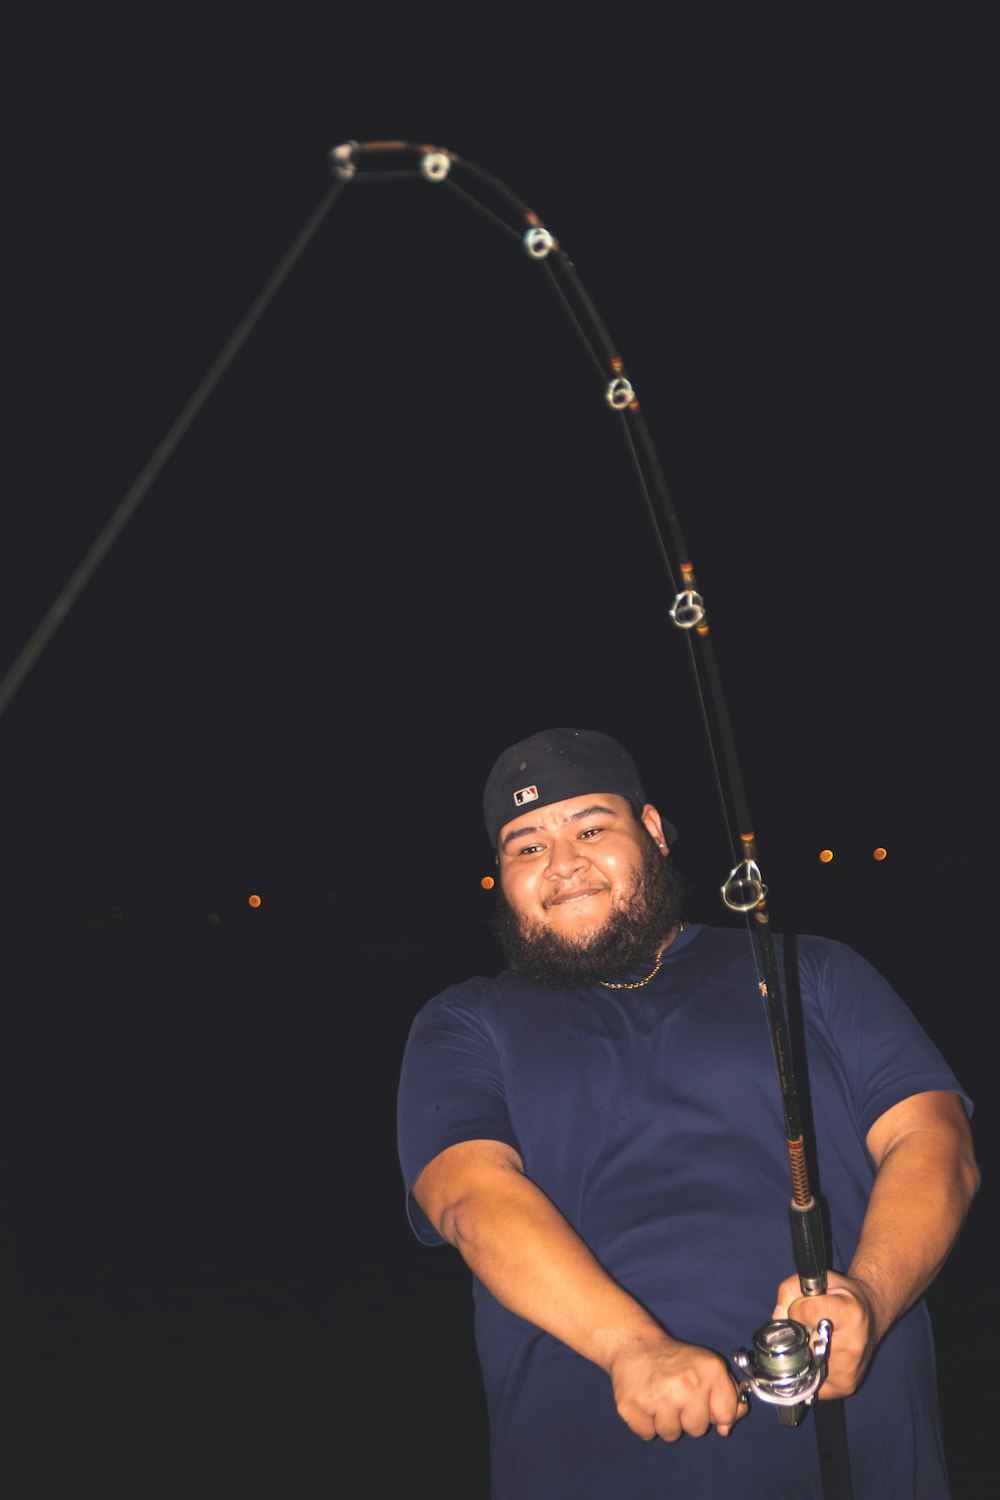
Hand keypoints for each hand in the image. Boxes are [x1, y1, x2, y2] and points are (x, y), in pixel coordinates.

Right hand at [608, 1335, 748, 1440]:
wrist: (635, 1343)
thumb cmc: (676, 1360)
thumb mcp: (708, 1367)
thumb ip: (727, 1397)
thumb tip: (726, 1429)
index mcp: (711, 1369)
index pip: (726, 1415)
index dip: (713, 1411)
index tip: (702, 1398)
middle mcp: (688, 1382)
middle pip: (697, 1429)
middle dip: (687, 1418)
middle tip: (675, 1395)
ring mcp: (660, 1395)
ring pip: (671, 1435)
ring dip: (665, 1421)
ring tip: (659, 1397)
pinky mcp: (634, 1405)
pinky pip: (647, 1434)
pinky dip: (645, 1423)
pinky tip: (644, 1401)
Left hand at [773, 1269, 877, 1397]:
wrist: (872, 1318)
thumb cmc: (842, 1296)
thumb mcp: (818, 1279)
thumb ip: (790, 1290)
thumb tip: (778, 1318)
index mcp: (849, 1312)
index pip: (805, 1311)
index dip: (795, 1308)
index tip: (800, 1307)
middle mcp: (852, 1345)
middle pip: (801, 1342)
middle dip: (795, 1335)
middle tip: (805, 1326)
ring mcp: (849, 1370)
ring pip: (802, 1365)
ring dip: (801, 1354)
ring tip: (814, 1341)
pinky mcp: (845, 1386)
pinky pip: (811, 1382)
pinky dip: (808, 1370)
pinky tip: (817, 1357)